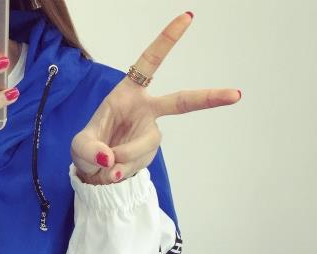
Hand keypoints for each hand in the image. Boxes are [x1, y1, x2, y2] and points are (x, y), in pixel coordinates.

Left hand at [70, 11, 240, 185]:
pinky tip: (110, 173)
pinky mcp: (149, 155)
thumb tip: (109, 159)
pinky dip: (120, 171)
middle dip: (209, 98)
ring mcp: (150, 134)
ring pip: (146, 145)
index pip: (149, 62)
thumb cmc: (89, 147)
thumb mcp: (79, 145)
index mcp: (129, 93)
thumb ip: (89, 149)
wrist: (93, 172)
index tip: (188, 17)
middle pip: (181, 102)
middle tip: (236, 95)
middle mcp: (146, 110)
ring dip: (125, 156)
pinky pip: (136, 164)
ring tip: (106, 166)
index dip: (167, 40)